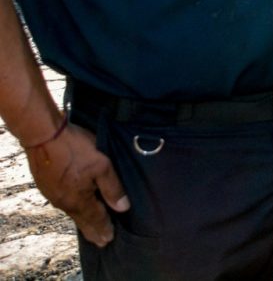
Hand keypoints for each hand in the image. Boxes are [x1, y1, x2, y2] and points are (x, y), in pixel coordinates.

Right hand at [26, 122, 128, 246]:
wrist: (44, 136)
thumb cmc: (76, 149)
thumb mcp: (102, 165)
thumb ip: (112, 187)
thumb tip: (123, 208)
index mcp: (79, 199)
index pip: (95, 218)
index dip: (104, 228)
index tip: (109, 239)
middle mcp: (65, 202)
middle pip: (82, 220)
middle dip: (93, 230)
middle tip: (100, 242)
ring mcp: (53, 195)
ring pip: (72, 212)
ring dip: (83, 221)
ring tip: (90, 228)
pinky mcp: (47, 186)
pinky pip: (63, 203)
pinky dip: (73, 210)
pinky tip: (75, 208)